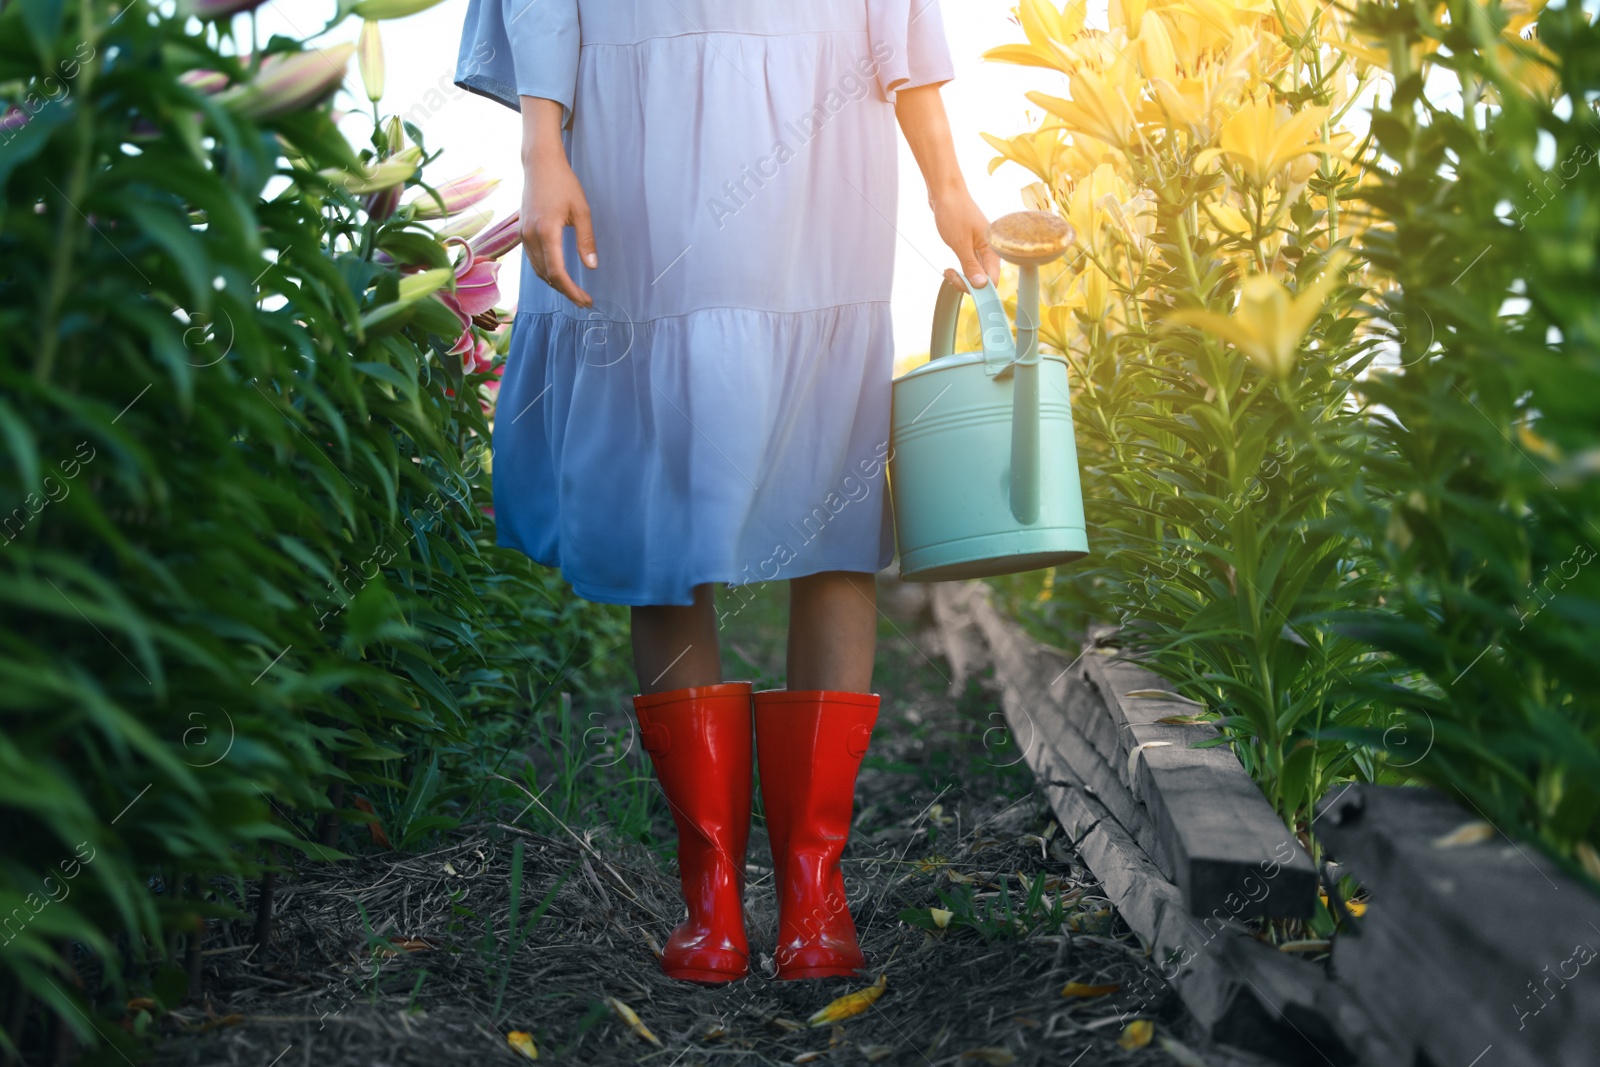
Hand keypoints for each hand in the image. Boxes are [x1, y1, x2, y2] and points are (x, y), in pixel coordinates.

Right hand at [521, 143, 596, 307]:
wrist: (539, 164)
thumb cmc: (563, 183)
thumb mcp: (581, 210)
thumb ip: (586, 240)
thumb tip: (592, 266)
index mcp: (546, 232)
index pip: (557, 272)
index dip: (571, 290)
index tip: (585, 300)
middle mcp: (530, 236)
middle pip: (546, 275)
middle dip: (565, 291)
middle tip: (583, 301)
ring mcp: (523, 235)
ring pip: (538, 270)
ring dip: (555, 284)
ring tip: (574, 292)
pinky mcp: (522, 232)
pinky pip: (533, 260)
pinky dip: (546, 272)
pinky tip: (558, 276)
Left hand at [930, 187, 1001, 290]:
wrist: (946, 191)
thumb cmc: (954, 212)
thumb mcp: (960, 243)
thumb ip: (970, 265)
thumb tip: (981, 286)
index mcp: (992, 247)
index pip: (993, 278)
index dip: (979, 288)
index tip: (961, 286)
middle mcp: (989, 249)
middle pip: (984, 278)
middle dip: (966, 282)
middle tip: (950, 274)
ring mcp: (980, 247)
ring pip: (975, 273)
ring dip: (961, 277)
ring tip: (947, 271)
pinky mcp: (970, 246)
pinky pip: (968, 265)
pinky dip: (959, 270)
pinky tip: (949, 268)